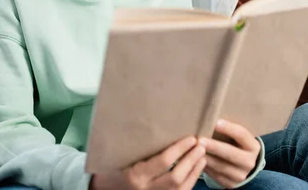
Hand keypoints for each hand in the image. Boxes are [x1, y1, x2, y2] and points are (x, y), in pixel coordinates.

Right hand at [90, 136, 205, 189]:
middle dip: (191, 160)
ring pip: (181, 188)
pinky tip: (196, 170)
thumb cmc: (112, 167)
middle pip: (176, 177)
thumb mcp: (122, 155)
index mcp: (136, 175)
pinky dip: (191, 182)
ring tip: (202, 156)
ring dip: (195, 171)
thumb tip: (158, 123)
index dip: (180, 149)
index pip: (163, 162)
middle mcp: (146, 189)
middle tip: (201, 145)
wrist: (105, 189)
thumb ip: (141, 145)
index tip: (191, 138)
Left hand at [199, 119, 260, 187]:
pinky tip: (196, 160)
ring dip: (206, 157)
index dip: (228, 128)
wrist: (244, 165)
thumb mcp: (238, 138)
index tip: (215, 122)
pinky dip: (205, 167)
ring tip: (193, 150)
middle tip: (200, 140)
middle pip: (230, 153)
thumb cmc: (236, 144)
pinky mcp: (231, 184)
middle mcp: (250, 162)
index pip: (241, 134)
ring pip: (221, 166)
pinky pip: (215, 175)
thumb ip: (229, 131)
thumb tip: (209, 119)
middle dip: (214, 146)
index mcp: (253, 146)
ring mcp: (241, 175)